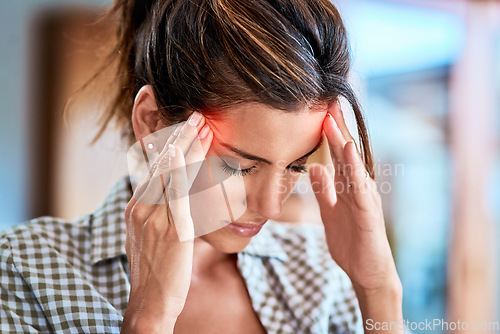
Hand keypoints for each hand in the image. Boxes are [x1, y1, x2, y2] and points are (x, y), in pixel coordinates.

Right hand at [121, 112, 212, 332]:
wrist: (150, 302)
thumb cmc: (155, 270)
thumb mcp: (149, 236)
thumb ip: (157, 212)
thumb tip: (171, 196)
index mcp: (136, 207)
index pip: (155, 169)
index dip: (172, 146)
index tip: (186, 128)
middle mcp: (141, 208)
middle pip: (162, 165)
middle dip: (180, 138)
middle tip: (197, 116)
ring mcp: (154, 218)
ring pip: (171, 174)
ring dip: (187, 146)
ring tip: (202, 125)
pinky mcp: (171, 230)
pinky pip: (177, 196)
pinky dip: (182, 172)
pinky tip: (188, 153)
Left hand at [309, 104, 400, 293]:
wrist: (368, 272)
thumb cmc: (352, 241)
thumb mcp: (331, 212)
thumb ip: (324, 190)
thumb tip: (314, 168)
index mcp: (349, 186)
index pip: (338, 154)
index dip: (329, 133)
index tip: (319, 110)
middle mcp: (359, 187)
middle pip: (346, 153)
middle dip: (336, 128)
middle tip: (326, 101)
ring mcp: (366, 198)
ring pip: (353, 165)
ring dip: (343, 141)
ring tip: (333, 119)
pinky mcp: (368, 212)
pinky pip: (360, 187)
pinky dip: (354, 168)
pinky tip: (348, 151)